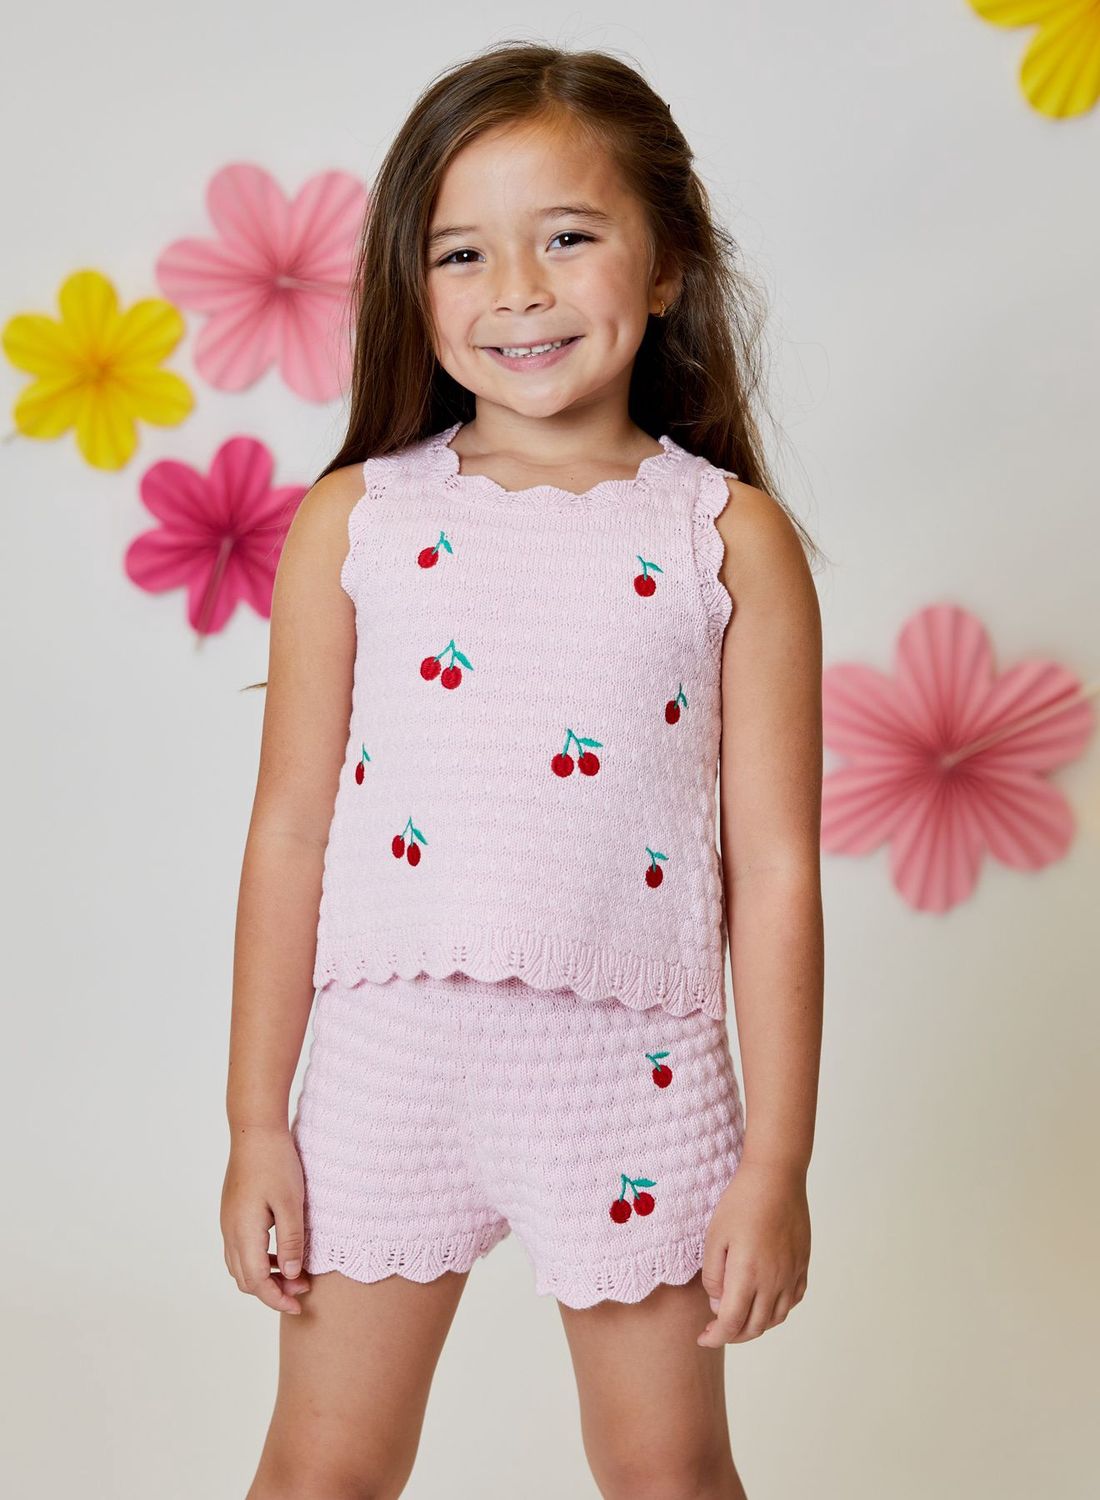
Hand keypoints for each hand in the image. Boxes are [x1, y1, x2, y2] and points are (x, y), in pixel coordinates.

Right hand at [221, 1124, 312, 1314]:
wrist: (254, 1130)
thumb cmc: (276, 1163)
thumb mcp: (291, 1204)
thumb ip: (292, 1242)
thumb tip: (293, 1275)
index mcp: (244, 1232)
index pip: (257, 1282)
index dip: (277, 1299)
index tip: (299, 1305)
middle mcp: (230, 1231)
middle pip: (246, 1279)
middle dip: (272, 1291)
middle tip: (302, 1290)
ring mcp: (228, 1222)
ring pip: (241, 1266)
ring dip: (265, 1277)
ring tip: (295, 1274)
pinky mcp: (232, 1212)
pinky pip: (241, 1249)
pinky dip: (260, 1260)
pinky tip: (282, 1253)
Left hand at [696, 1155, 809, 1345]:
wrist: (776, 1177)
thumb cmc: (741, 1203)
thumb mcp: (714, 1236)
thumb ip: (713, 1276)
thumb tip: (717, 1305)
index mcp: (749, 1276)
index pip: (732, 1323)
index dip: (715, 1337)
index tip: (703, 1338)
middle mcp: (774, 1282)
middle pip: (755, 1327)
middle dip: (733, 1335)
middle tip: (716, 1330)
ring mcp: (792, 1275)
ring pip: (775, 1318)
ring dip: (755, 1326)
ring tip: (738, 1318)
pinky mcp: (802, 1265)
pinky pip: (792, 1301)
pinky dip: (776, 1311)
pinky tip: (764, 1303)